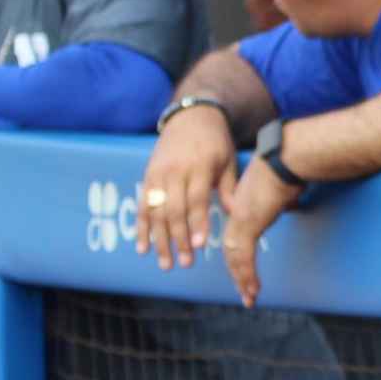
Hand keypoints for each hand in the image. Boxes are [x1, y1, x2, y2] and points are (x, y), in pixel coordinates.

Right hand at [136, 105, 238, 269]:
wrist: (191, 116)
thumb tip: (238, 215)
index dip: (196, 223)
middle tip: (185, 262)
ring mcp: (158, 174)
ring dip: (160, 240)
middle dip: (179, 238)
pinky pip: (142, 205)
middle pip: (174, 210)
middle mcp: (175, 171)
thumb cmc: (215, 142)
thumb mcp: (227, 160)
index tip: (199, 245)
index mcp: (198, 167)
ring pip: (156, 212)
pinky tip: (143, 248)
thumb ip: (228, 188)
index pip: (196, 199)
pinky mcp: (147, 176)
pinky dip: (141, 228)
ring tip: (166, 263)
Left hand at [221, 158, 301, 306]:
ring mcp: (240, 220)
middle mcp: (237, 214)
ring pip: (235, 258)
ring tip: (250, 297)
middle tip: (246, 293)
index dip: (238, 258)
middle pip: (232, 252)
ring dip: (243, 280)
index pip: (236, 238)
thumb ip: (280, 200)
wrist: (286, 159)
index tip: (244, 274)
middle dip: (239, 275)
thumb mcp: (281, 187)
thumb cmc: (288, 168)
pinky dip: (247, 276)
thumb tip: (289, 203)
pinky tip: (253, 288)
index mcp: (242, 206)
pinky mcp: (247, 225)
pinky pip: (243, 257)